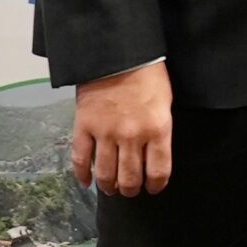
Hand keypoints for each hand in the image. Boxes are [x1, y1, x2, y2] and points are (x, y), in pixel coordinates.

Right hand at [73, 62, 173, 196]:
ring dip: (108, 186)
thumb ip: (159, 131)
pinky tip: (86, 182)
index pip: (158, 171)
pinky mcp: (84, 127)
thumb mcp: (165, 104)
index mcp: (157, 129)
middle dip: (130, 189)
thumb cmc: (148, 76)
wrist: (119, 55)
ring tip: (111, 189)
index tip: (153, 188)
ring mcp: (105, 133)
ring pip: (105, 173)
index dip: (155, 185)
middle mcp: (131, 136)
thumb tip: (153, 155)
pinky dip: (82, 174)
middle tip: (130, 190)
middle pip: (130, 177)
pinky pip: (81, 159)